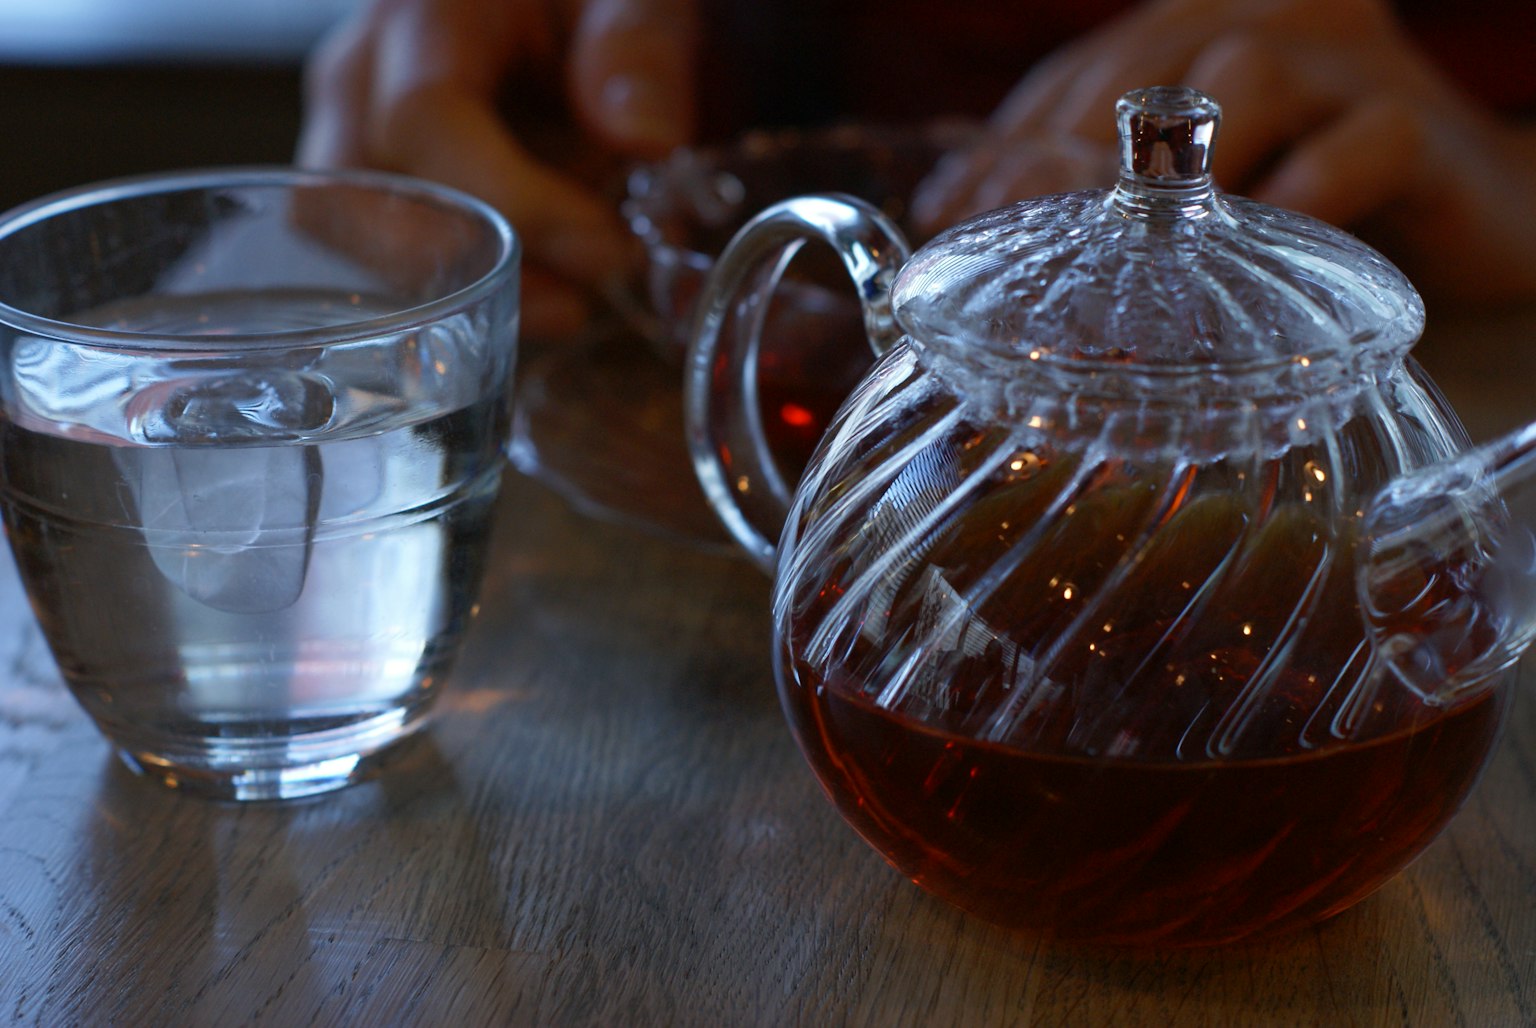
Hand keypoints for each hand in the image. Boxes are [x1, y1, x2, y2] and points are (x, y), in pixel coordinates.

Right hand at [299, 0, 699, 336]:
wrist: (573, 20)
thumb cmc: (587, 4)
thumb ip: (638, 48)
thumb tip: (645, 134)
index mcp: (424, 16)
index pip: (425, 119)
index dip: (515, 199)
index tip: (607, 248)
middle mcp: (363, 81)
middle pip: (349, 199)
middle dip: (463, 273)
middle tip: (572, 307)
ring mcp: (357, 143)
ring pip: (353, 249)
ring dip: (458, 301)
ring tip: (567, 310)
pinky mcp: (380, 199)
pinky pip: (385, 270)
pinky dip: (460, 303)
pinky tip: (546, 305)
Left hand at [914, 0, 1535, 303]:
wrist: (1470, 214)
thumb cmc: (1303, 198)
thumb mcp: (1187, 185)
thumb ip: (1087, 176)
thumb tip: (945, 201)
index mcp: (1206, 27)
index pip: (1084, 70)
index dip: (1010, 137)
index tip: (948, 209)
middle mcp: (1275, 22)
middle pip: (1148, 65)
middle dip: (1063, 149)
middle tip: (1011, 231)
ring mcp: (1351, 65)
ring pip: (1243, 81)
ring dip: (1167, 168)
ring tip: (1105, 245)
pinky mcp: (1417, 124)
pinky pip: (1356, 144)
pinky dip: (1297, 192)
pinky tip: (1242, 244)